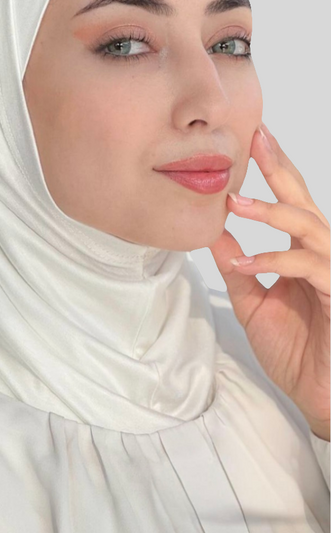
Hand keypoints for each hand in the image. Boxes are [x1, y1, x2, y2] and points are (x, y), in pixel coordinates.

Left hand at [210, 123, 329, 440]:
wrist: (321, 396)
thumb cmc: (297, 350)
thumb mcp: (253, 303)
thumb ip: (237, 267)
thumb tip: (213, 232)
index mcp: (302, 253)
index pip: (289, 203)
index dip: (273, 170)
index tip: (254, 138)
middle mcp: (321, 254)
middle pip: (303, 200)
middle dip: (280, 167)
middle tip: (257, 136)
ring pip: (309, 226)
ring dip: (272, 212)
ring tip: (234, 202)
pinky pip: (309, 267)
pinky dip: (276, 262)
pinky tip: (247, 263)